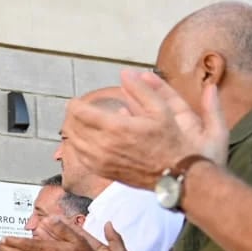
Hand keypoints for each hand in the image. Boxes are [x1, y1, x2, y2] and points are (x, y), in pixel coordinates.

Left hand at [63, 70, 228, 188]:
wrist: (180, 176)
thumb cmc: (174, 143)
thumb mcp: (163, 110)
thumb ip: (142, 90)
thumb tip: (126, 74)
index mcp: (117, 128)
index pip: (80, 112)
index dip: (75, 104)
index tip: (77, 101)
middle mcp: (104, 146)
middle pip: (72, 127)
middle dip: (72, 116)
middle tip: (77, 110)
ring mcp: (102, 161)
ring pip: (73, 142)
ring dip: (73, 131)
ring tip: (79, 124)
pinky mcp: (104, 172)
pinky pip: (80, 157)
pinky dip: (78, 147)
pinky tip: (85, 141)